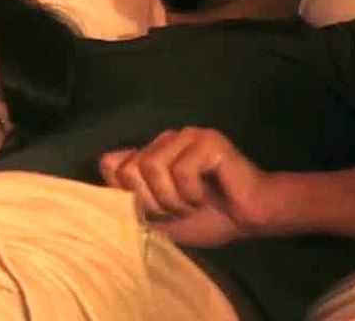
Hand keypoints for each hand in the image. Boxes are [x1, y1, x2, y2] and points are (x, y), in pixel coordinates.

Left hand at [98, 127, 272, 246]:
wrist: (250, 219)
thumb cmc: (207, 218)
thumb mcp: (158, 216)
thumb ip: (130, 196)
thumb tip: (104, 164)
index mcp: (150, 154)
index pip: (111, 164)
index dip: (129, 197)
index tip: (155, 212)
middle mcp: (164, 140)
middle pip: (130, 169)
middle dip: (152, 201)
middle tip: (178, 210)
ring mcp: (186, 136)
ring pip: (152, 167)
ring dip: (172, 199)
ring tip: (192, 203)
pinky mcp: (208, 140)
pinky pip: (181, 170)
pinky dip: (192, 193)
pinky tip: (207, 195)